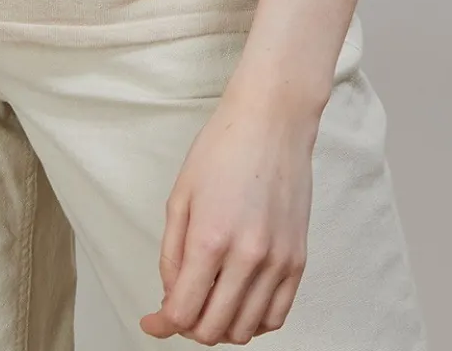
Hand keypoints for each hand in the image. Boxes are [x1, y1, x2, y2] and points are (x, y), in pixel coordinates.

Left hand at [139, 79, 317, 342]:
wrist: (272, 121)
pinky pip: (276, 316)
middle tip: (179, 307)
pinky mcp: (298, 260)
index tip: (152, 322)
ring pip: (246, 330)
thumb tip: (172, 296)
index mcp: (210, 238)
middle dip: (189, 327)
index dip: (163, 324)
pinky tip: (239, 303)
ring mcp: (277, 262)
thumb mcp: (180, 196)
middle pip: (213, 329)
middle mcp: (247, 257)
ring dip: (221, 327)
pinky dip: (254, 322)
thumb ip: (171, 254)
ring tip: (209, 303)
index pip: (183, 311)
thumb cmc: (223, 149)